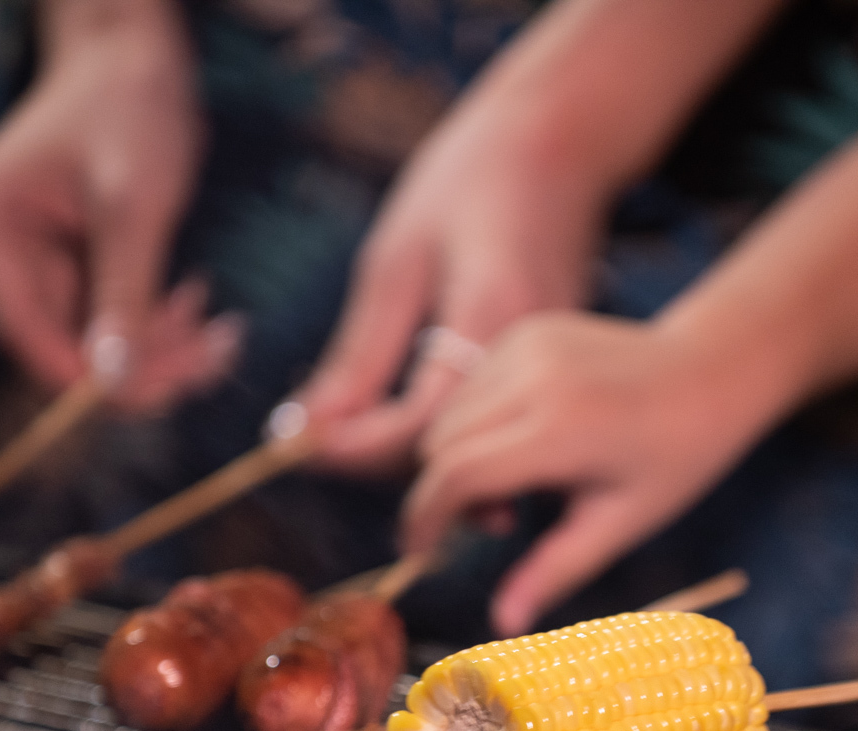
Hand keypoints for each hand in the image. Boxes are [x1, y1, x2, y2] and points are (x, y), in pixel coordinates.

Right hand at [0, 0, 240, 412]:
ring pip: (94, 345)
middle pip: (63, 348)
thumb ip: (124, 294)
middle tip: (219, 351)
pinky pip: (109, 322)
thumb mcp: (134, 203)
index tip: (168, 390)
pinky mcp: (62, 268)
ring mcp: (23, 263)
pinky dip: (158, 327)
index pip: (26, 336)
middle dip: (143, 362)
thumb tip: (114, 384)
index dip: (94, 378)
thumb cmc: (127, 105)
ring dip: (161, 349)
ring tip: (221, 330)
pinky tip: (199, 309)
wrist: (132, 58)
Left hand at [297, 93, 604, 476]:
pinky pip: (492, 423)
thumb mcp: (395, 260)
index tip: (298, 442)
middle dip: (376, 459)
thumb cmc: (466, 184)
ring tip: (345, 427)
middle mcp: (535, 355)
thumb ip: (360, 355)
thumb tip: (312, 427)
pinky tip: (395, 413)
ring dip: (406, 454)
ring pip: (473, 447)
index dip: (356, 446)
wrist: (559, 145)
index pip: (423, 422)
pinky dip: (440, 430)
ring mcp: (552, 367)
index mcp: (492, 313)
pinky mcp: (554, 371)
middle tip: (311, 439)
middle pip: (452, 449)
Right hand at [402, 312, 781, 634]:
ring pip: (448, 412)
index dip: (426, 518)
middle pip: (440, 443)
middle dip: (447, 492)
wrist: (710, 372)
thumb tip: (502, 624)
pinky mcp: (527, 328)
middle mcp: (535, 376)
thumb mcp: (617, 523)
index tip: (424, 551)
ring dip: (457, 455)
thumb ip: (554, 570)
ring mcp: (527, 344)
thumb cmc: (674, 459)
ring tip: (520, 483)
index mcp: (561, 429)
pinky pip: (471, 384)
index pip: (456, 474)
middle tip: (504, 521)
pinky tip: (526, 440)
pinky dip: (477, 421)